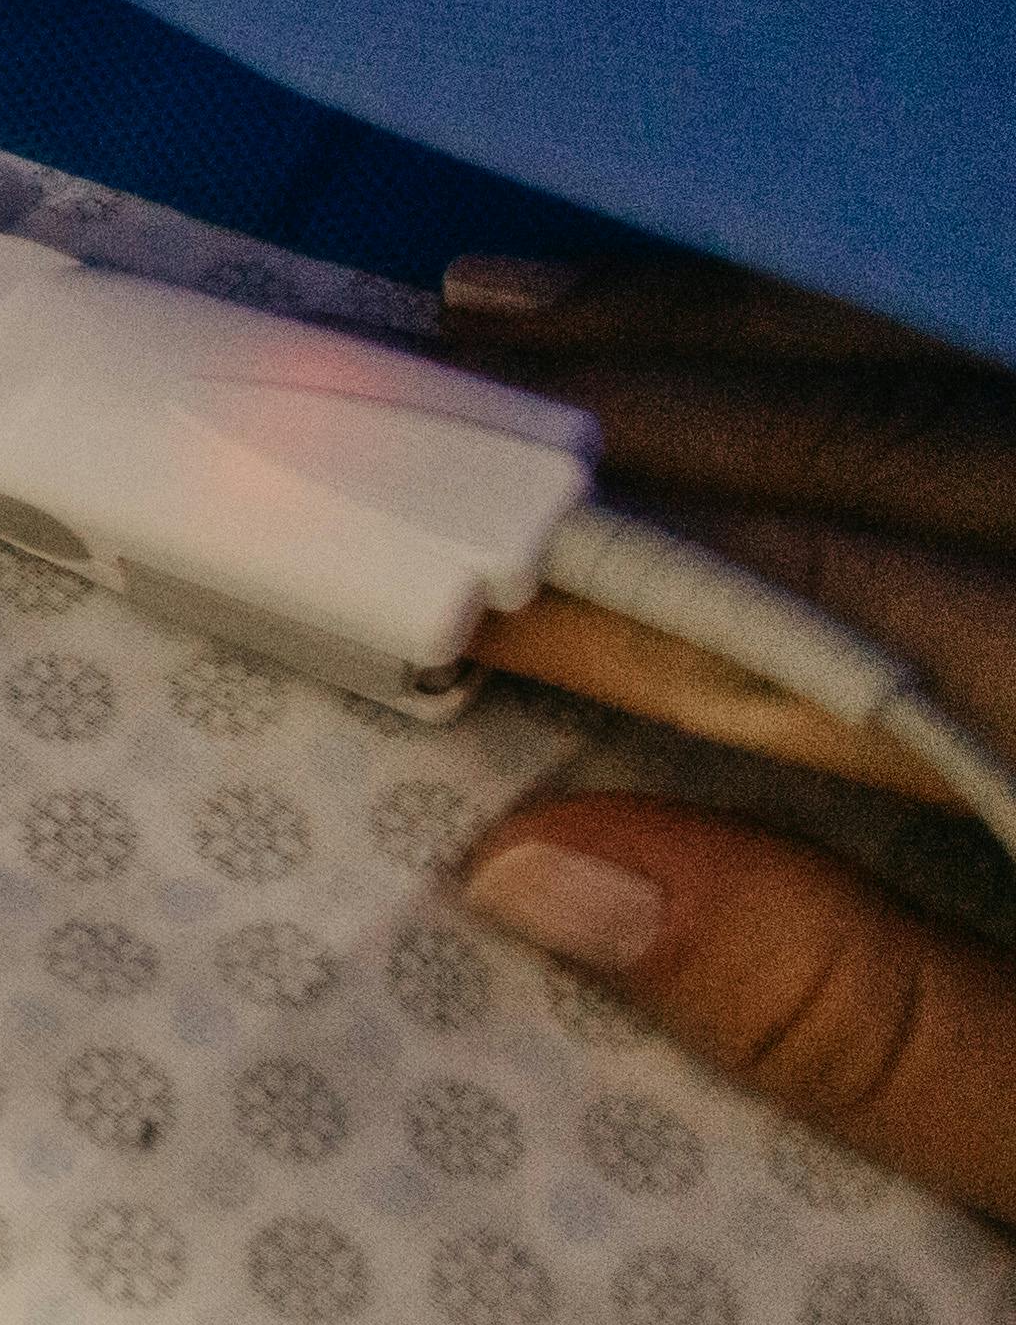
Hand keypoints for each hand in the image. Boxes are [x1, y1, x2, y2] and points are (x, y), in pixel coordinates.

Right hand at [445, 252, 1015, 1216]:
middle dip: (625, 407)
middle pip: (904, 446)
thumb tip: (529, 865)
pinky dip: (904, 342)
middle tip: (369, 385)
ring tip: (515, 309)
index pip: (839, 603)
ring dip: (747, 340)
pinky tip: (784, 333)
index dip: (590, 560)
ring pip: (980, 371)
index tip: (373, 530)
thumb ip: (858, 1015)